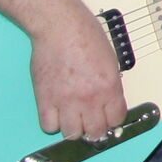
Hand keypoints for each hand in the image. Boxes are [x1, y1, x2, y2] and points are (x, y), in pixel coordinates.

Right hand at [28, 2, 128, 140]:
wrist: (60, 27)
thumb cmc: (85, 36)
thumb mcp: (110, 61)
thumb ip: (110, 85)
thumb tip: (109, 102)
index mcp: (110, 87)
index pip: (116, 120)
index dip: (112, 120)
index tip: (108, 118)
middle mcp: (89, 98)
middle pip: (95, 132)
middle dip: (95, 129)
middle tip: (91, 122)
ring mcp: (66, 101)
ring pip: (72, 134)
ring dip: (74, 128)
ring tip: (73, 118)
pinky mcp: (45, 100)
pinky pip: (49, 126)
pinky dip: (53, 123)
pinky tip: (56, 112)